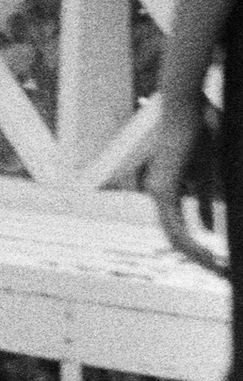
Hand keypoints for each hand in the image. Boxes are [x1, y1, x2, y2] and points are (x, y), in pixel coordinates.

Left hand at [149, 88, 225, 271]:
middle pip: (178, 240)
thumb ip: (207, 196)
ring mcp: (158, 192)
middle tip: (223, 275)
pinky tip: (210, 256)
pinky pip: (178, 227)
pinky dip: (194, 245)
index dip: (199, 250)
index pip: (180, 230)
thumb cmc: (202, 128)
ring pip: (177, 239)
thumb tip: (211, 225)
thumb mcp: (210, 169)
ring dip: (200, 258)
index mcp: (167, 190)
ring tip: (221, 271)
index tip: (219, 263)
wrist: (188, 105)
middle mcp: (158, 194)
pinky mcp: (164, 189)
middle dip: (202, 260)